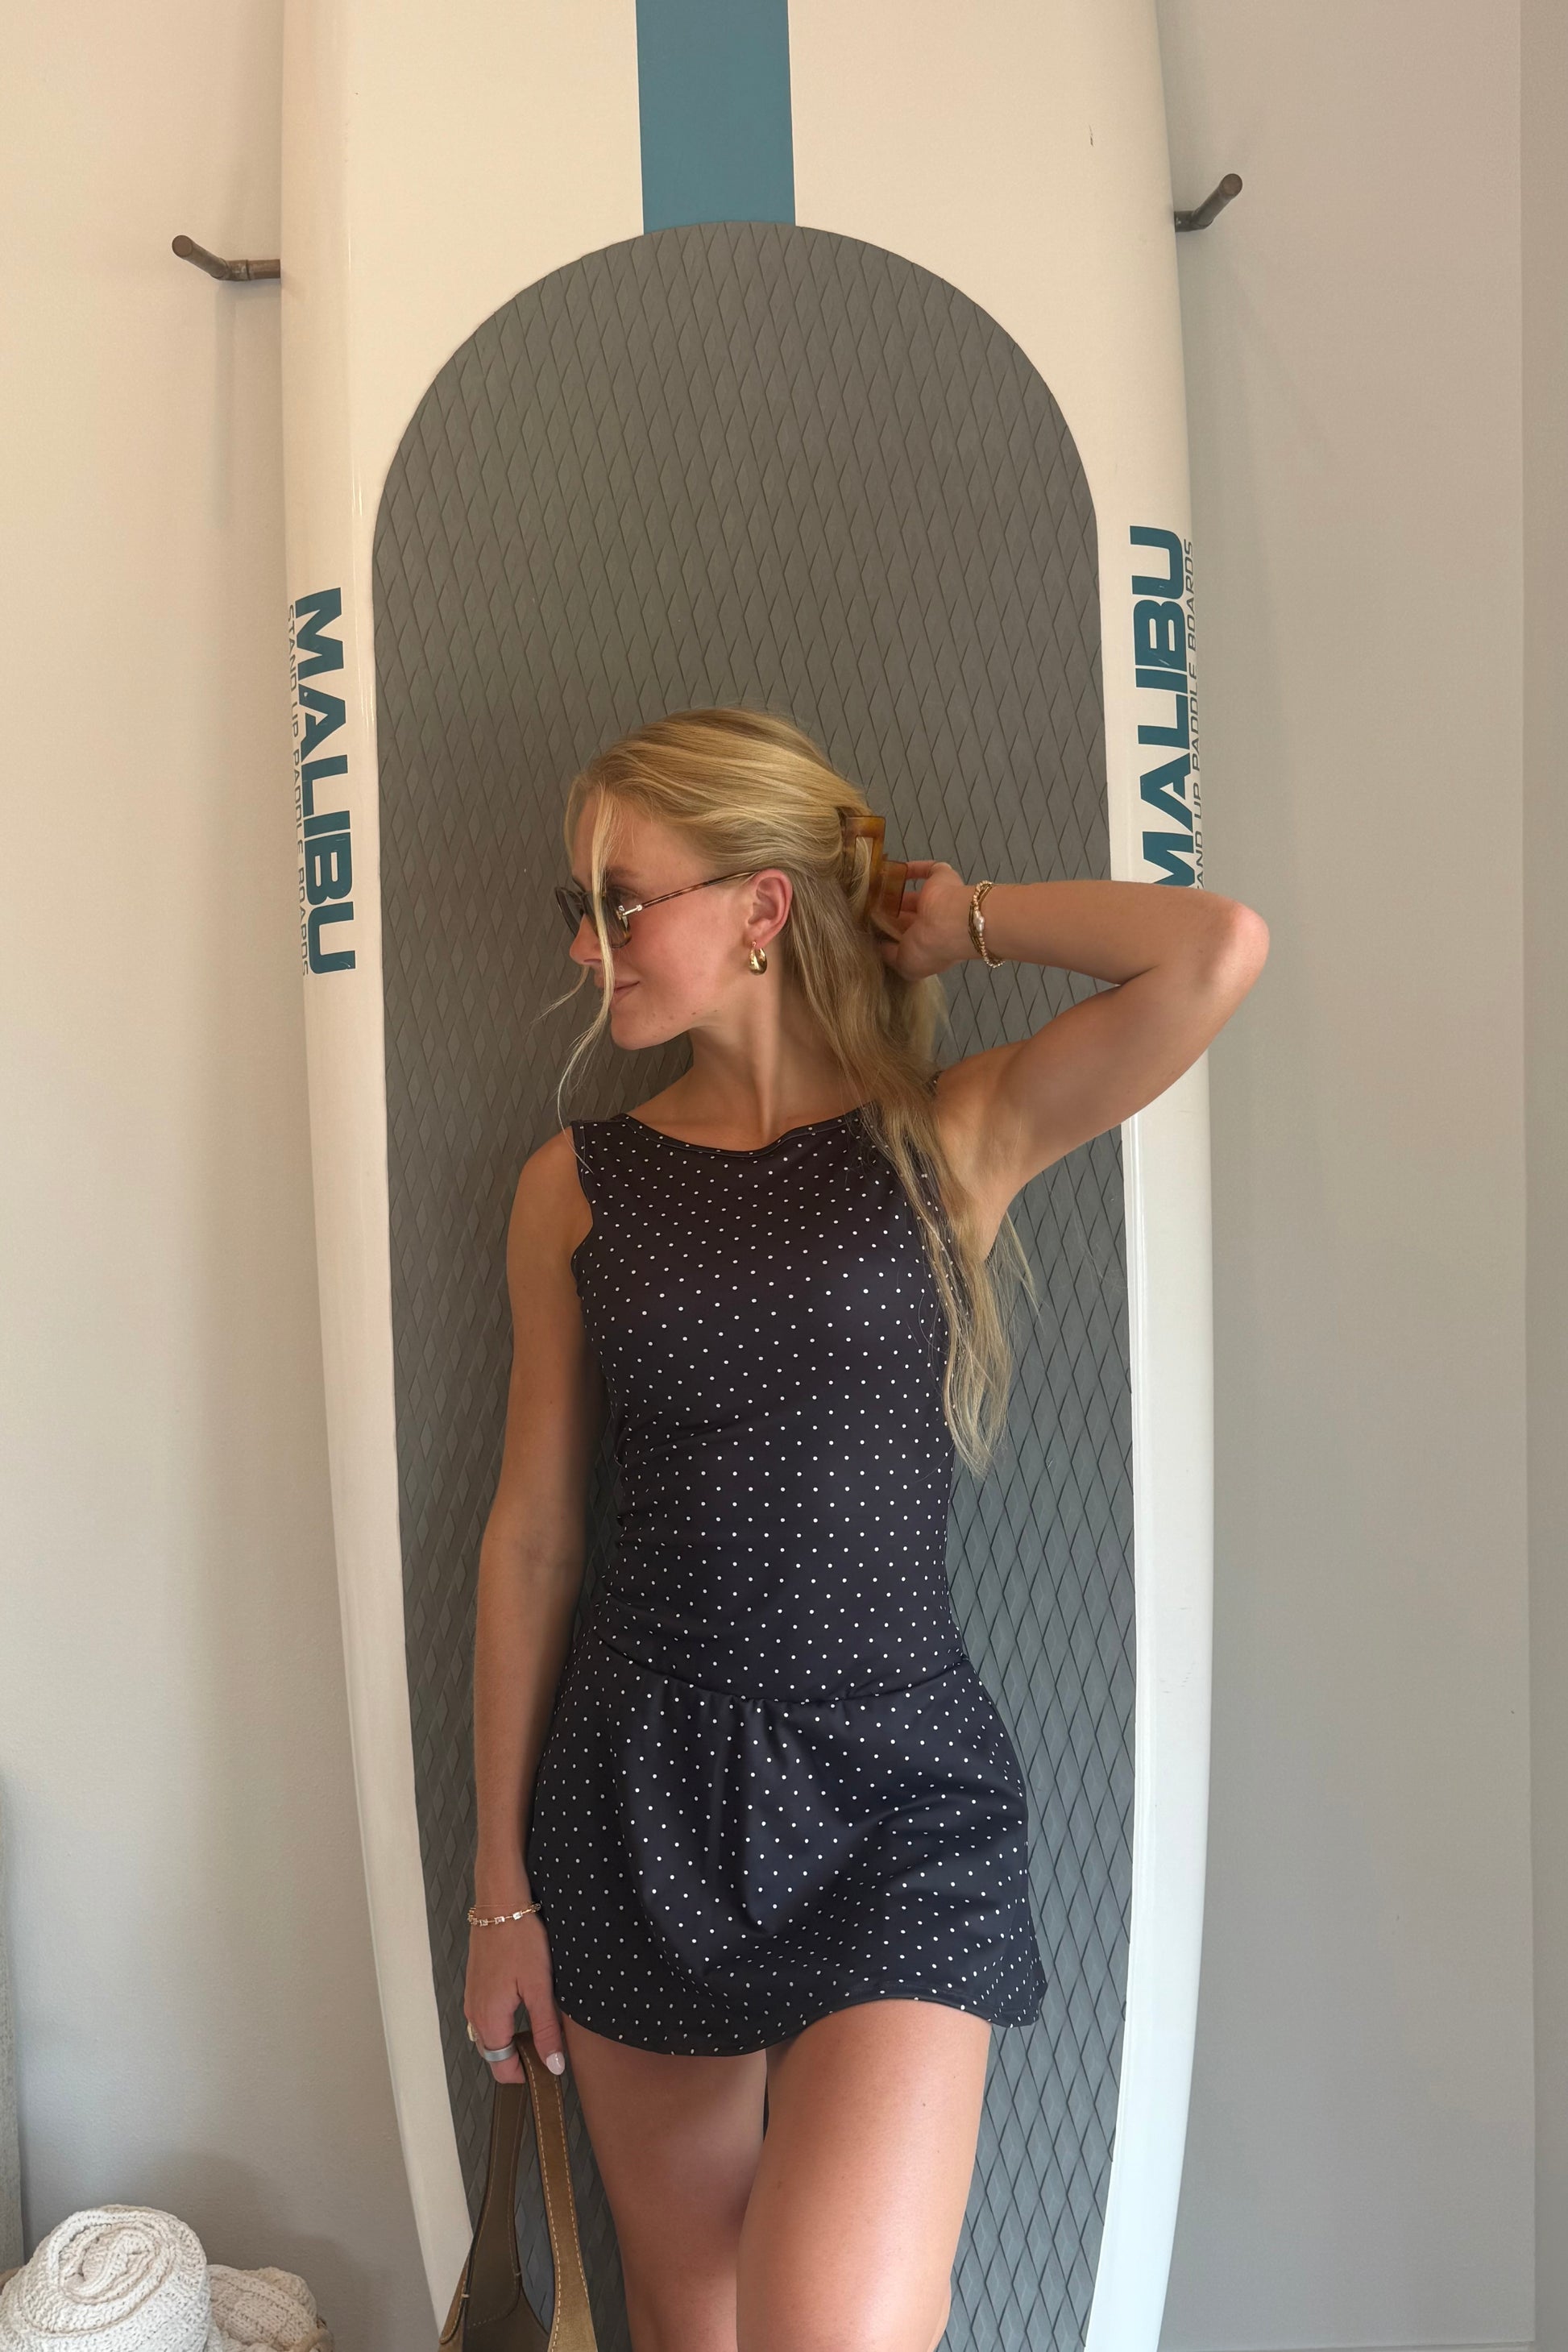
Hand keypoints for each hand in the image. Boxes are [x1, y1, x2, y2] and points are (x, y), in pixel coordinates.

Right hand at [464, 1902, 567, 2083]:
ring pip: (491, 2035)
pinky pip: (487, 2017)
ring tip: (541, 2021)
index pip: (501, 2069)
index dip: (525, 2074)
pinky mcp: (475, 1986)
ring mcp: (472, 1999)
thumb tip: (553, 2066)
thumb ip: (545, 2029)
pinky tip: (525, 2002)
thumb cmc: (520, 1940)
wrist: (500, 1903)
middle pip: (495, 2054)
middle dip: (520, 2057)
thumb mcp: (540, 1987)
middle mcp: (474, 2015)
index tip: (548, 2065)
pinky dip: (504, 2021)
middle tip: (549, 2042)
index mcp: (489, 2021)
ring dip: (512, 2038)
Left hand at [875, 860, 975, 980]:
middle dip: (890, 914)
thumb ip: (890, 955)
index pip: (908, 940)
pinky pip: (927, 870)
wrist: (952, 922)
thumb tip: (880, 946)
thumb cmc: (930, 948)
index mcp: (931, 945)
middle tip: (866, 910)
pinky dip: (911, 869)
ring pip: (915, 896)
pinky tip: (890, 871)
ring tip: (871, 892)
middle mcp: (936, 923)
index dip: (892, 936)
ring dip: (896, 894)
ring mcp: (940, 901)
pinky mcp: (943, 878)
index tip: (872, 931)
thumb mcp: (905, 965)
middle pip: (908, 917)